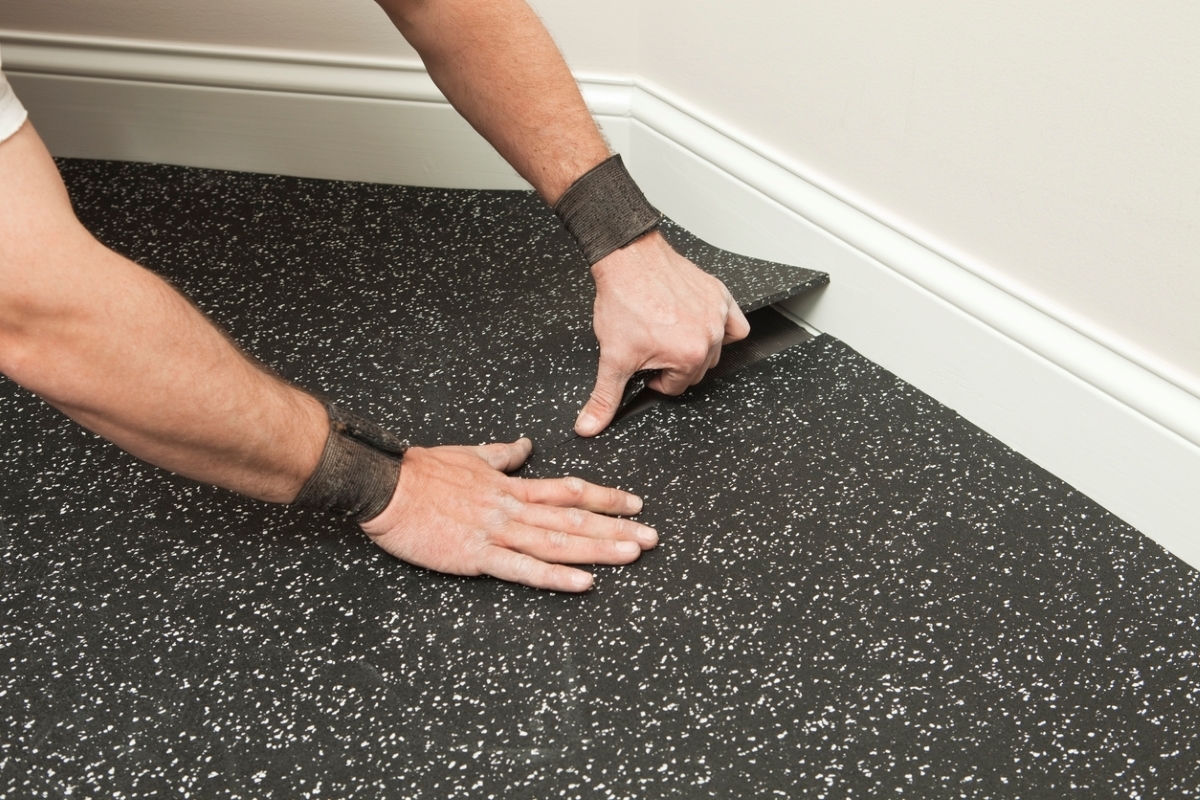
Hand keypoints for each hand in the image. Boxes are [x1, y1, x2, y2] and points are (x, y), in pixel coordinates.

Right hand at [359, 438, 656, 591]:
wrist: (386, 487)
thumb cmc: (422, 472)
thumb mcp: (469, 455)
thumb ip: (502, 454)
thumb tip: (525, 444)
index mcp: (510, 486)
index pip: (569, 491)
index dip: (604, 498)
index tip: (635, 503)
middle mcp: (512, 508)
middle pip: (574, 518)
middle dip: (616, 527)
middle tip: (652, 536)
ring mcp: (497, 532)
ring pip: (558, 542)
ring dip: (599, 549)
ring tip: (632, 553)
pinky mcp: (477, 556)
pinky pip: (523, 568)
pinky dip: (555, 576)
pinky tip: (583, 582)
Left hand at [575, 231, 749, 436]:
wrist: (627, 259)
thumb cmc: (623, 300)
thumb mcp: (611, 357)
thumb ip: (603, 397)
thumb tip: (590, 427)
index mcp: (688, 356)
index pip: (674, 388)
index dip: (653, 379)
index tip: (642, 364)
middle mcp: (710, 336)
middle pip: (696, 371)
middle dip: (673, 365)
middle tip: (651, 348)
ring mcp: (718, 314)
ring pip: (716, 350)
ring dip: (694, 348)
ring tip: (668, 335)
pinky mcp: (720, 295)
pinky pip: (736, 322)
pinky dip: (723, 328)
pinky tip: (698, 324)